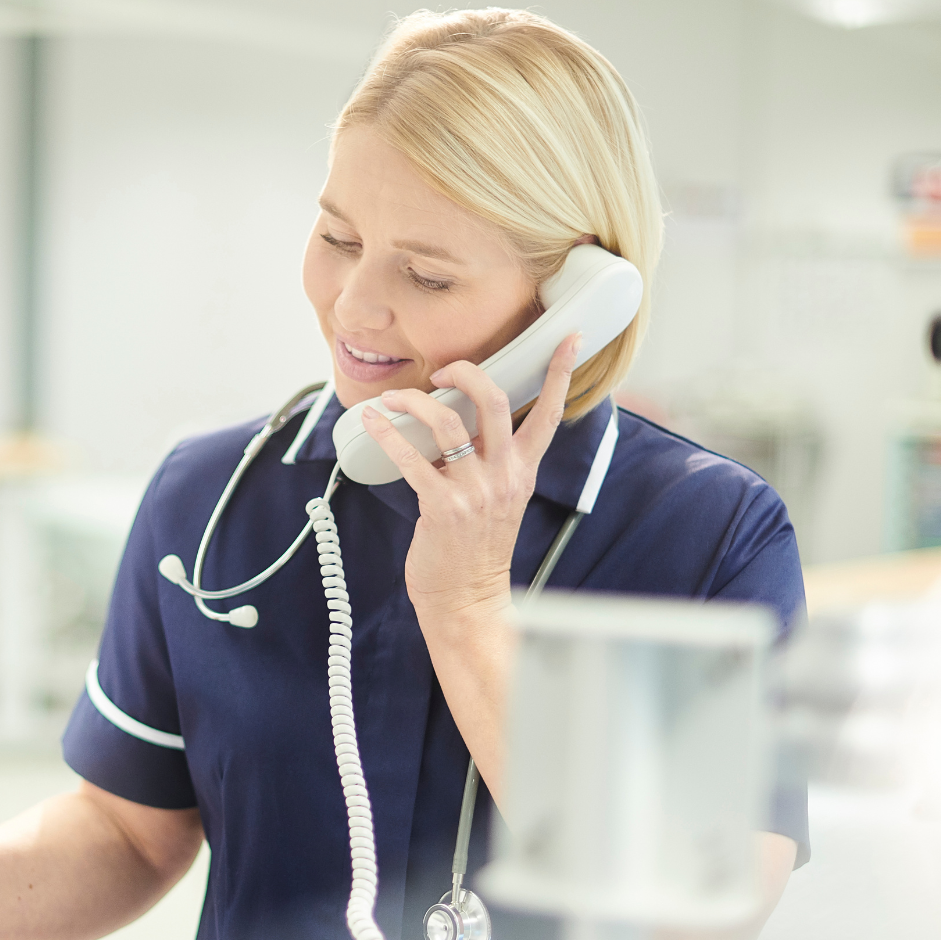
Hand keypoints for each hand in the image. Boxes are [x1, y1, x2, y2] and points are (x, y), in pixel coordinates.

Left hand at [358, 332, 582, 626]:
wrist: (467, 602)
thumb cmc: (474, 553)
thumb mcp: (495, 502)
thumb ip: (484, 464)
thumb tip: (448, 429)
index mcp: (522, 471)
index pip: (550, 412)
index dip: (560, 371)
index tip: (569, 337)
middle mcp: (504, 475)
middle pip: (494, 400)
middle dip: (465, 372)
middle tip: (440, 372)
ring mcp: (475, 491)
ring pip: (446, 422)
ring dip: (412, 402)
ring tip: (391, 400)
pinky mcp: (443, 506)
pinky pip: (411, 458)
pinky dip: (387, 434)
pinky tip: (371, 422)